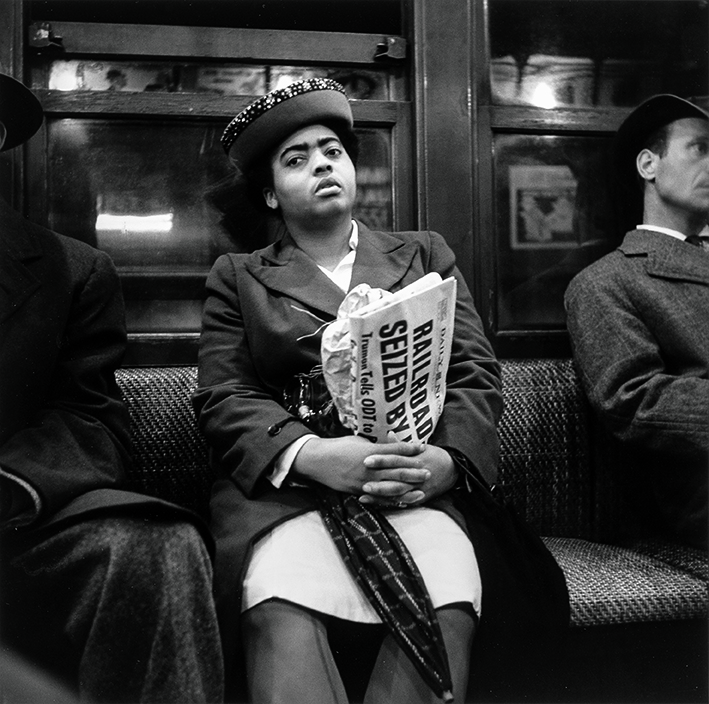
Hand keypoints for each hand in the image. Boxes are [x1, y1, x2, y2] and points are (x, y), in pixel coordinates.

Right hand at [291, 435, 429, 495]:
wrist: (317, 460)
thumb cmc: (337, 447)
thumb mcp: (357, 442)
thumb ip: (374, 446)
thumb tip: (386, 446)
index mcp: (370, 452)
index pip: (394, 450)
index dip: (410, 449)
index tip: (423, 447)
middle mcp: (369, 468)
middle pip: (396, 470)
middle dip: (414, 471)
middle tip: (429, 472)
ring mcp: (364, 481)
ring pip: (390, 487)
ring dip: (408, 489)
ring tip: (422, 490)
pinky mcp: (358, 491)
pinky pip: (378, 498)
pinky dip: (392, 501)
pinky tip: (403, 503)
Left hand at [358, 443, 456, 508]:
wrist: (453, 469)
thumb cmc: (433, 456)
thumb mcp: (420, 447)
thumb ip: (402, 445)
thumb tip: (389, 434)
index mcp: (415, 460)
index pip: (396, 459)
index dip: (381, 460)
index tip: (366, 460)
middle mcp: (417, 475)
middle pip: (396, 479)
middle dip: (379, 482)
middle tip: (362, 482)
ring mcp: (418, 488)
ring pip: (398, 493)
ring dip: (381, 495)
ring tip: (364, 495)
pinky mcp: (419, 498)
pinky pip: (402, 503)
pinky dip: (389, 504)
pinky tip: (375, 504)